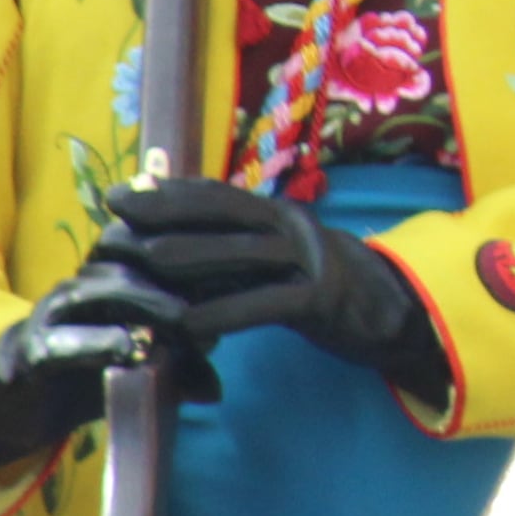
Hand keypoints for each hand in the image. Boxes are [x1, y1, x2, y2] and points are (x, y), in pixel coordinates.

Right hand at [0, 262, 203, 494]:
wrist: (8, 408)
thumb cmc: (79, 376)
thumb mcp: (135, 372)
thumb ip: (173, 371)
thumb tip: (218, 388)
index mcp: (110, 278)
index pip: (155, 244)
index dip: (197, 248)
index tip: (245, 262)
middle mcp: (82, 285)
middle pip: (133, 259)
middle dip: (181, 270)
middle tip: (224, 287)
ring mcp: (53, 315)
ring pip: (100, 291)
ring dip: (146, 302)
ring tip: (186, 320)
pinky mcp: (31, 350)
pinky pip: (66, 341)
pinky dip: (100, 342)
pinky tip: (132, 349)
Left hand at [95, 178, 450, 393]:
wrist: (397, 314)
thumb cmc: (326, 289)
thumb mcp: (281, 261)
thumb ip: (236, 251)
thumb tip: (173, 247)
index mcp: (280, 215)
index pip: (218, 195)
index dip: (169, 192)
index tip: (122, 192)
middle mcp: (294, 227)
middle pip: (224, 214)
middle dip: (168, 211)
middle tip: (117, 213)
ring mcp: (311, 261)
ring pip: (242, 254)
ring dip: (191, 255)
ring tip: (145, 258)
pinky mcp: (322, 300)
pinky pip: (267, 304)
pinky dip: (225, 312)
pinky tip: (189, 324)